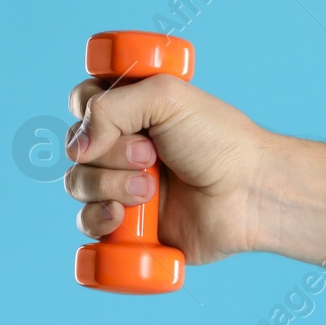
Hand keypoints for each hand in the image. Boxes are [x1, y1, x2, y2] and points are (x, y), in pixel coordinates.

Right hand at [64, 74, 275, 264]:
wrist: (249, 192)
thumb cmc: (219, 140)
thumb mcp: (166, 97)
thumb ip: (109, 105)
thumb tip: (78, 147)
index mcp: (134, 112)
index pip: (82, 104)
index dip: (88, 112)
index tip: (120, 120)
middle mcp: (125, 148)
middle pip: (75, 147)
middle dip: (109, 152)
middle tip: (153, 157)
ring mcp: (125, 188)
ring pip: (78, 185)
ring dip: (109, 185)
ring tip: (151, 190)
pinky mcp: (130, 227)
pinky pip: (88, 224)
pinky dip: (99, 219)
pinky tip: (123, 217)